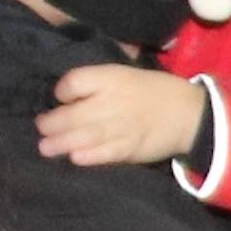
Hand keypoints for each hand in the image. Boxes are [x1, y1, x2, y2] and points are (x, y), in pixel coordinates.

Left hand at [37, 62, 207, 169]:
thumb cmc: (154, 91)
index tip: (60, 98)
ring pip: (82, 137)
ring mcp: (120, 127)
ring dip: (60, 143)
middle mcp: (112, 102)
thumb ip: (97, 82)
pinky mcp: (129, 149)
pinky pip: (102, 154)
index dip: (61, 91)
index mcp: (111, 78)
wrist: (188, 114)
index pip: (74, 82)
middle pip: (71, 114)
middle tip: (41, 128)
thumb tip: (67, 93)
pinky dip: (86, 156)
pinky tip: (74, 158)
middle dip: (51, 123)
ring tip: (45, 147)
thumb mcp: (125, 73)